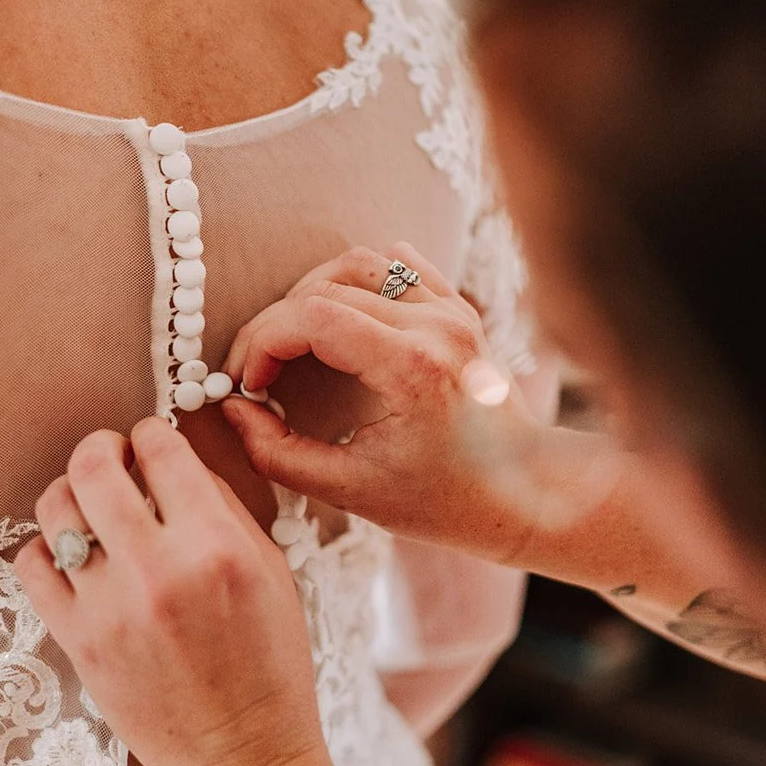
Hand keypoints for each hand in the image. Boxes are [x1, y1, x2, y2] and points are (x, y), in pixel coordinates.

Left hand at [14, 417, 323, 765]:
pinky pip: (32, 566)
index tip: (149, 442)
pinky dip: (45, 548)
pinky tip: (71, 556)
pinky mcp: (77, 640)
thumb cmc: (267, 665)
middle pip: (94, 467)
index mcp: (218, 546)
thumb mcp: (272, 573)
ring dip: (68, 492)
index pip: (162, 450)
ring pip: (55, 510)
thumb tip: (175, 463)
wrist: (240, 756)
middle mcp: (159, 569)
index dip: (150, 434)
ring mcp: (110, 607)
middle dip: (99, 447)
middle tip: (110, 456)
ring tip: (87, 505)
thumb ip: (224, 509)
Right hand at [221, 242, 544, 560]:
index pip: (309, 316)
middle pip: (325, 285)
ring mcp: (452, 312)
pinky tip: (343, 317)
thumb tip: (234, 409)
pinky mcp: (461, 311)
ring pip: (361, 262)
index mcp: (411, 367)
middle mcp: (435, 325)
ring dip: (312, 292)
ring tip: (294, 341)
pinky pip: (401, 266)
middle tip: (258, 371)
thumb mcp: (351, 492)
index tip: (245, 383)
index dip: (260, 343)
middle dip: (275, 324)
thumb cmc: (448, 503)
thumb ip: (278, 453)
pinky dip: (360, 281)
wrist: (530, 496)